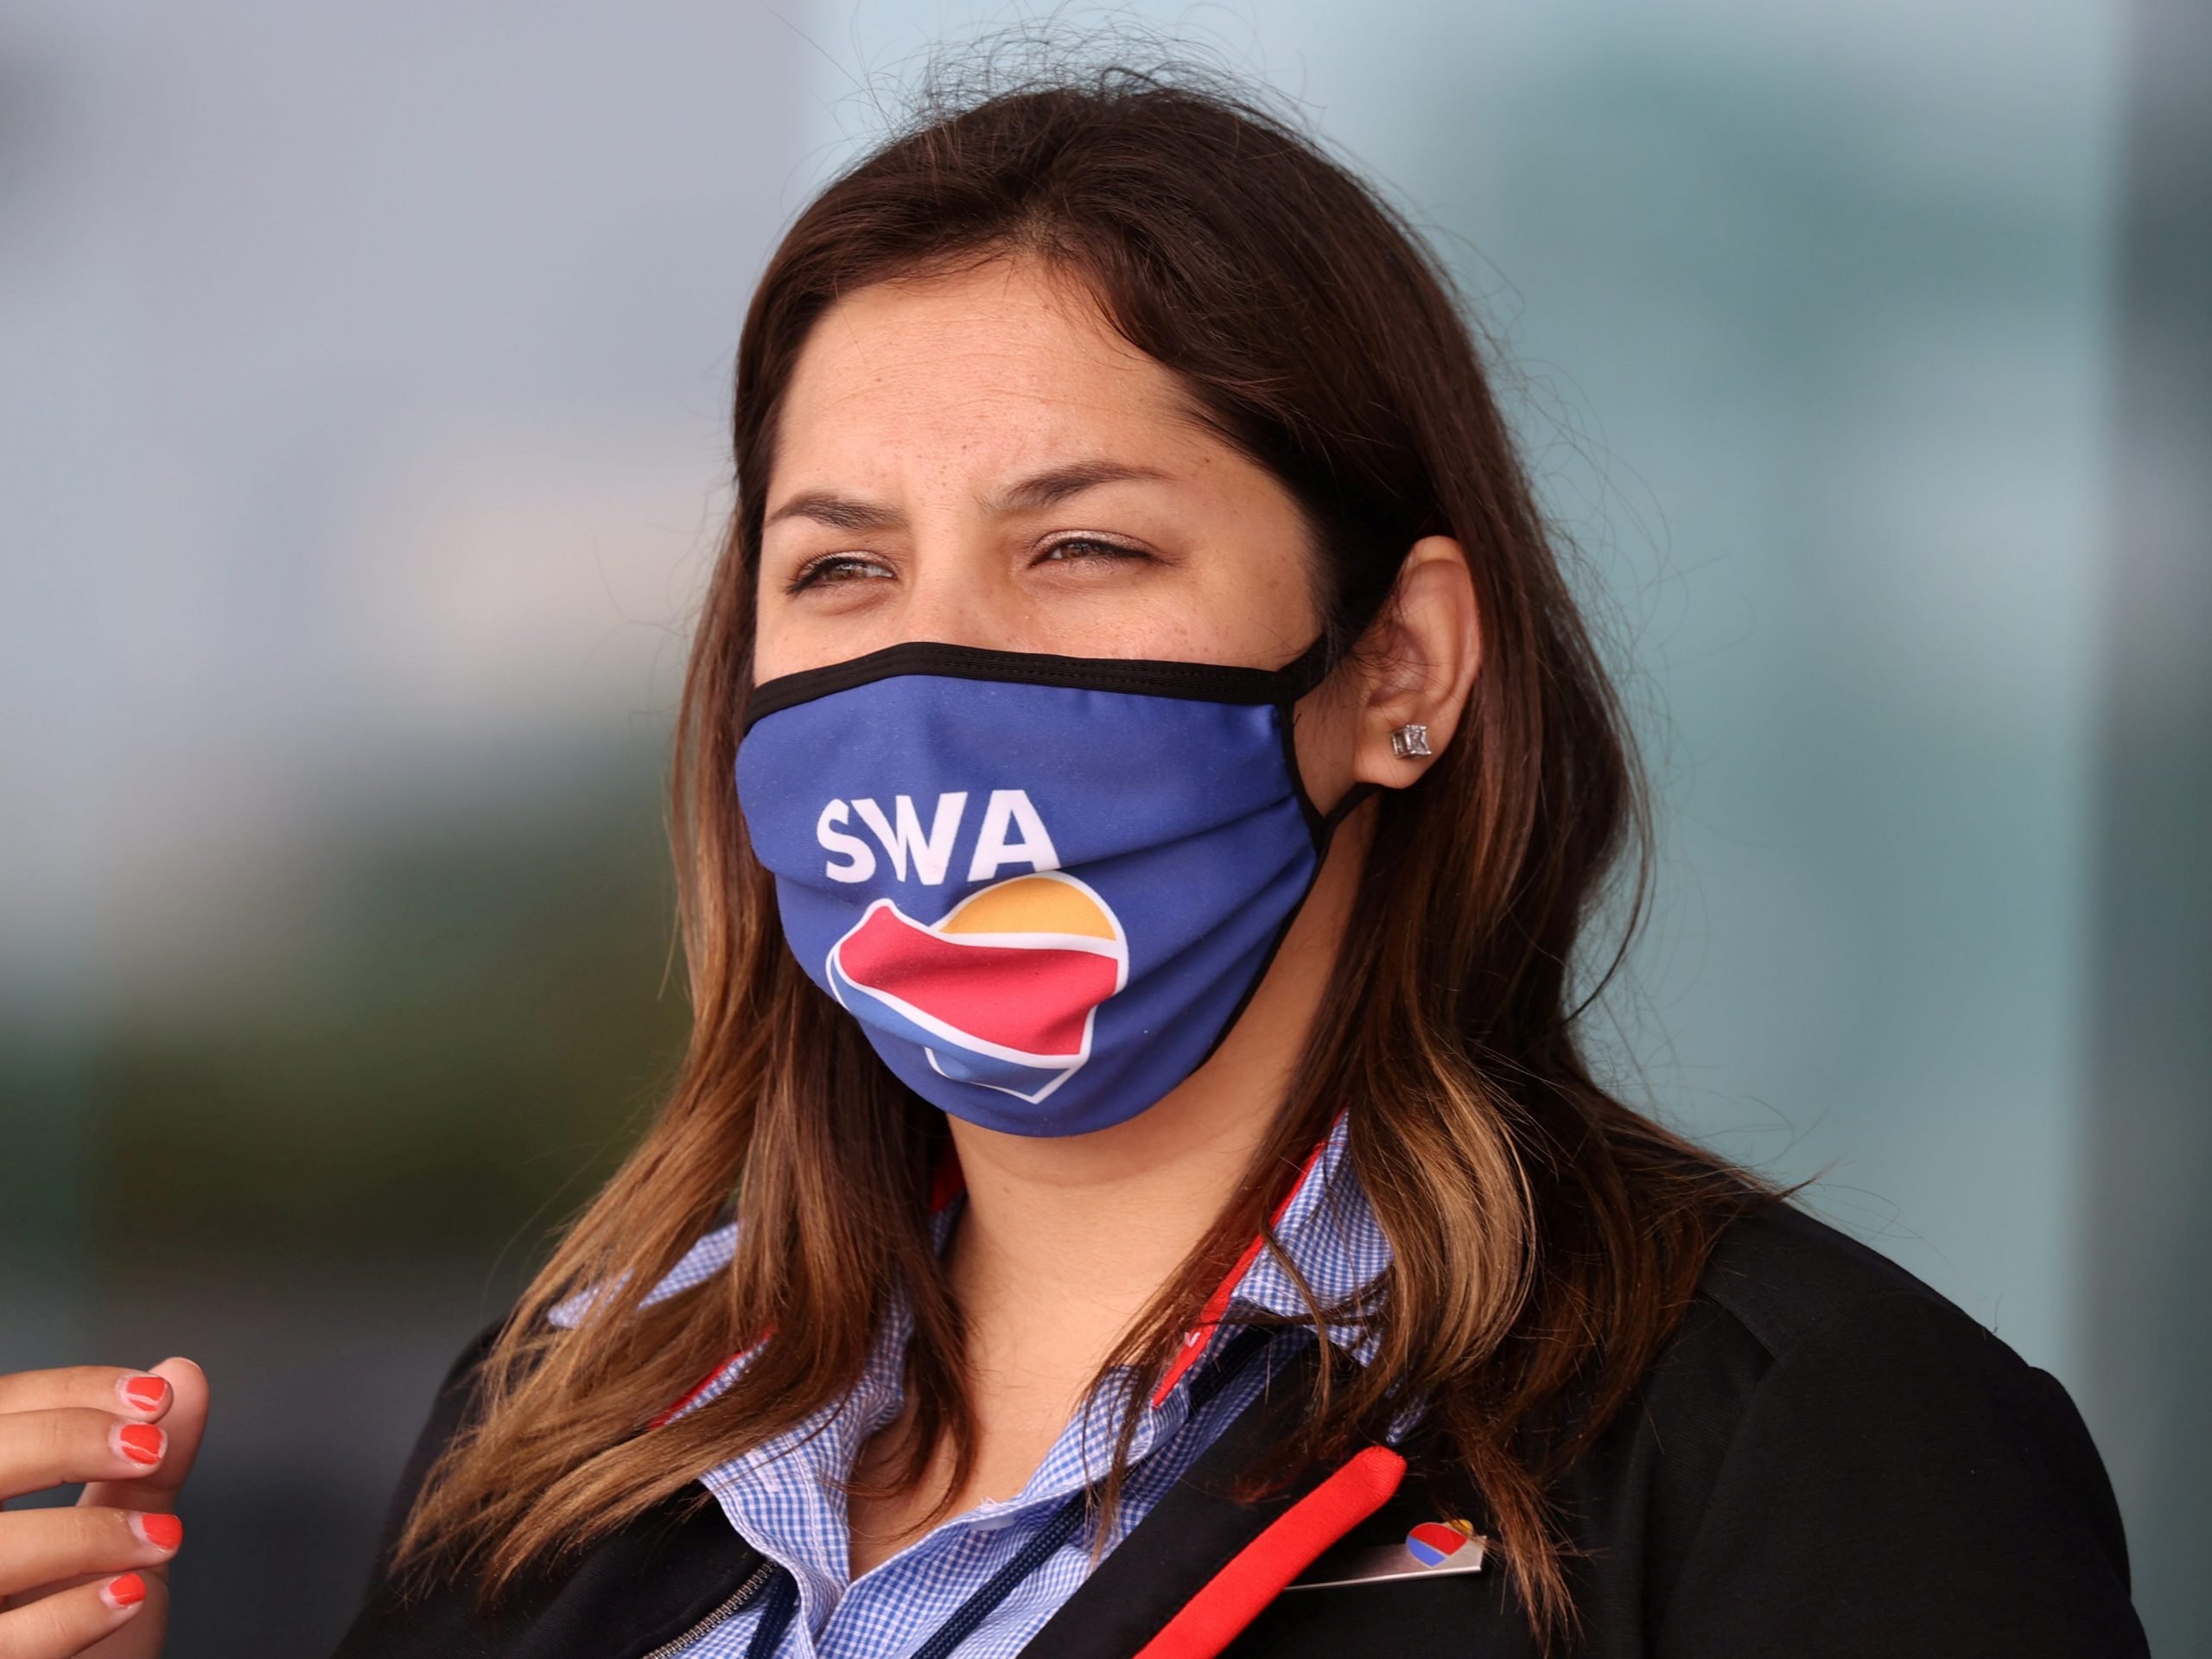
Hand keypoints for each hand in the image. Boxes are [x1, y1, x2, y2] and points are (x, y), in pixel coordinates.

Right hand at [0, 1358, 209, 1658]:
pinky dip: (73, 1614)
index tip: (156, 1396)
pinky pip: (8, 1641)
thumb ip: (144, 1465)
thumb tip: (183, 1372)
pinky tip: (129, 1594)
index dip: (69, 1390)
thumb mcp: (119, 1535)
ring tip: (164, 1540)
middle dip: (69, 1440)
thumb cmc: (83, 1623)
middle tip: (153, 1448)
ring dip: (88, 1534)